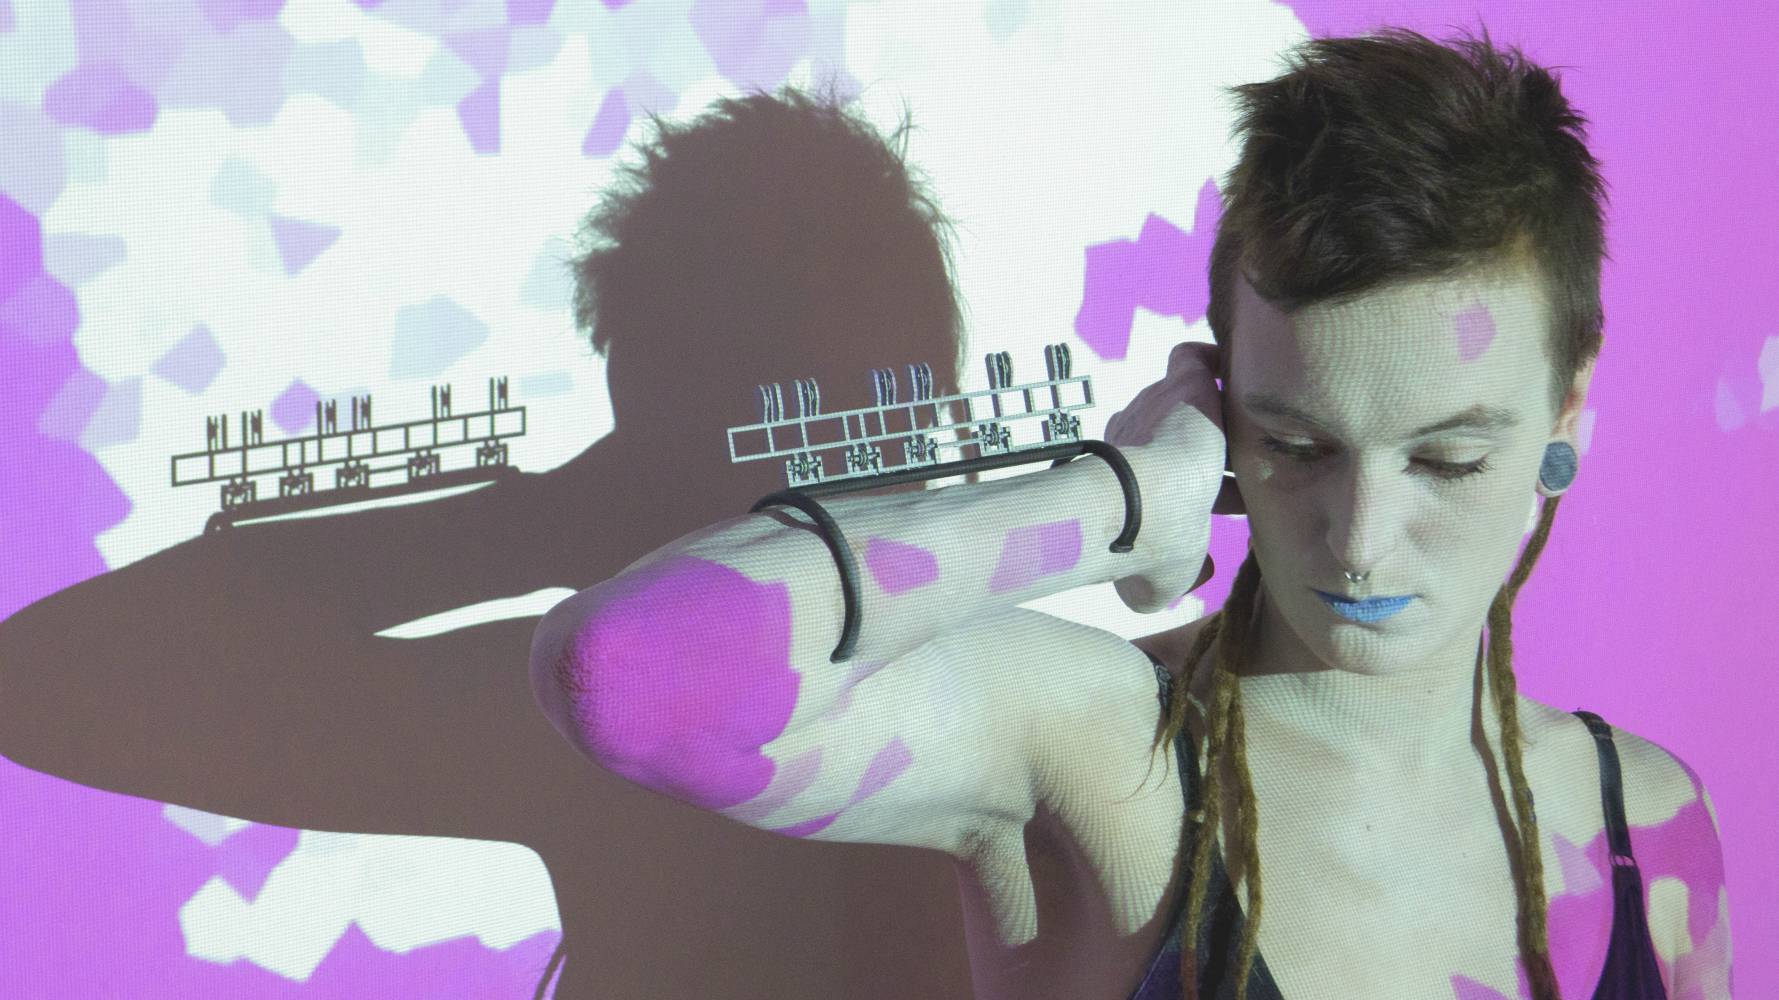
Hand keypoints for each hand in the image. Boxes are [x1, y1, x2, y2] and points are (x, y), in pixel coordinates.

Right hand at [1103, 341, 1244, 610]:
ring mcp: (1156, 406)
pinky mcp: (1182, 383)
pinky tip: (1237, 377)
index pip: (1169, 478)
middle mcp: (1137, 437)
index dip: (1200, 492)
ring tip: (1255, 424)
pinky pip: (1194, 359)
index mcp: (1132, 480)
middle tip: (1242, 468)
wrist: (1138, 501)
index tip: (1222, 505)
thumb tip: (1204, 574)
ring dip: (1218, 413)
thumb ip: (1183, 576)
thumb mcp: (1168, 578)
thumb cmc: (1149, 543)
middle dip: (1207, 451)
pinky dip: (1213, 363)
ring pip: (1190, 402)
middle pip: (1177, 436)